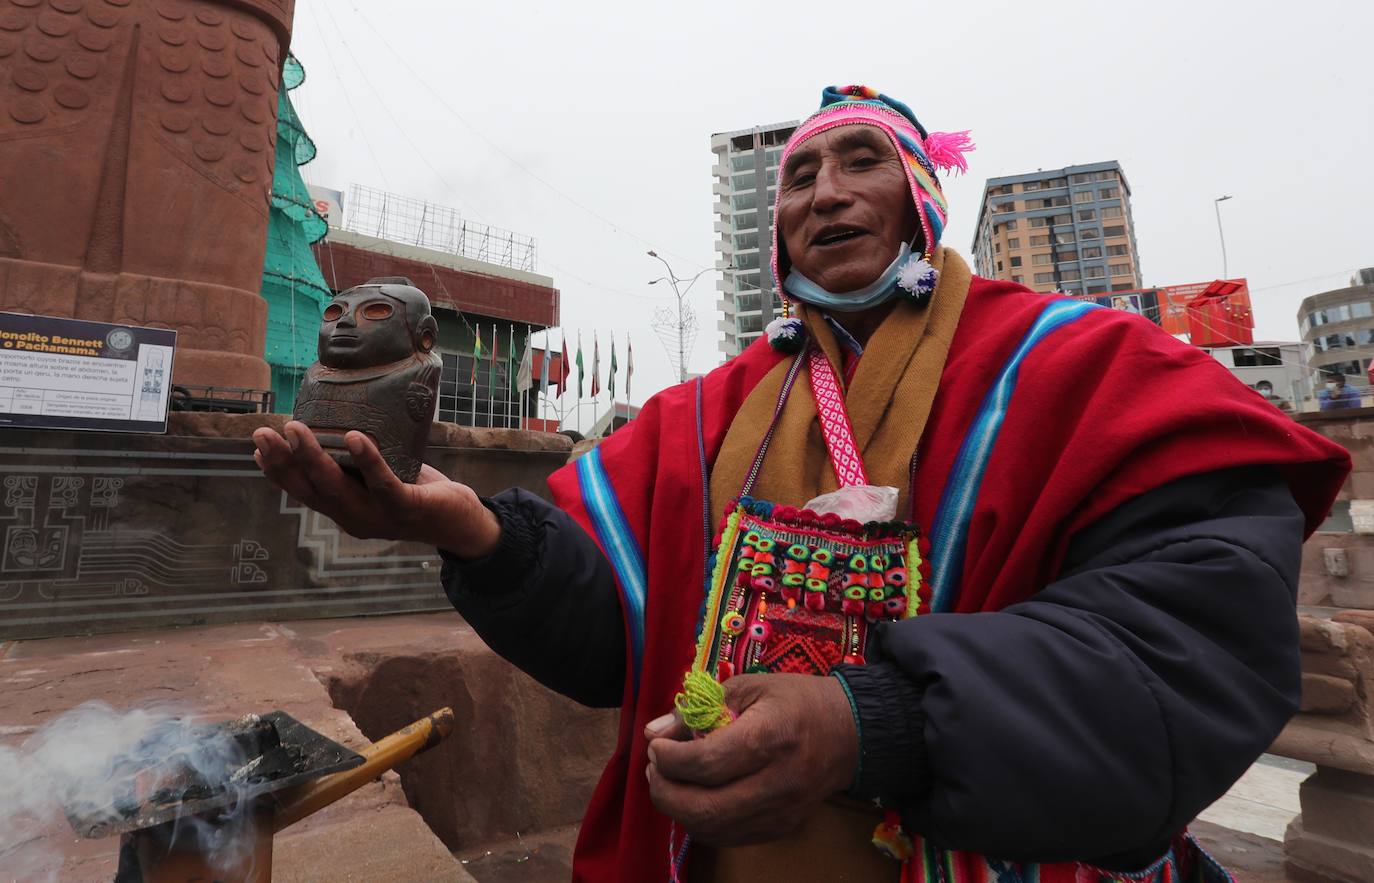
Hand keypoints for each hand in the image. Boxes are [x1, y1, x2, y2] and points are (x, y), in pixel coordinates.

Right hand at [252, 421, 500, 557]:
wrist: (461, 523)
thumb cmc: (418, 493)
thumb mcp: (381, 477)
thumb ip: (359, 463)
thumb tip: (340, 419)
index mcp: (344, 511)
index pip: (303, 492)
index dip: (276, 473)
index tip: (256, 449)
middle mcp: (354, 518)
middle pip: (310, 490)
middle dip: (283, 461)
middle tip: (262, 432)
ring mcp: (379, 516)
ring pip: (337, 488)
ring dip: (313, 458)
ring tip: (297, 429)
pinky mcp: (406, 508)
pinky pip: (383, 484)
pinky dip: (368, 460)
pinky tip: (354, 438)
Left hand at [643, 673, 858, 845]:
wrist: (852, 732)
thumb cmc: (798, 701)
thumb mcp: (749, 687)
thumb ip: (699, 709)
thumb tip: (653, 731)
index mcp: (769, 738)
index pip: (706, 763)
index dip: (669, 759)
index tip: (656, 745)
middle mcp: (776, 782)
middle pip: (704, 808)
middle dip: (665, 791)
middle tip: (654, 768)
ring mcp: (780, 812)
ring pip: (712, 830)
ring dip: (678, 809)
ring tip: (670, 780)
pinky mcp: (781, 828)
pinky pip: (728, 836)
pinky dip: (702, 820)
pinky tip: (696, 795)